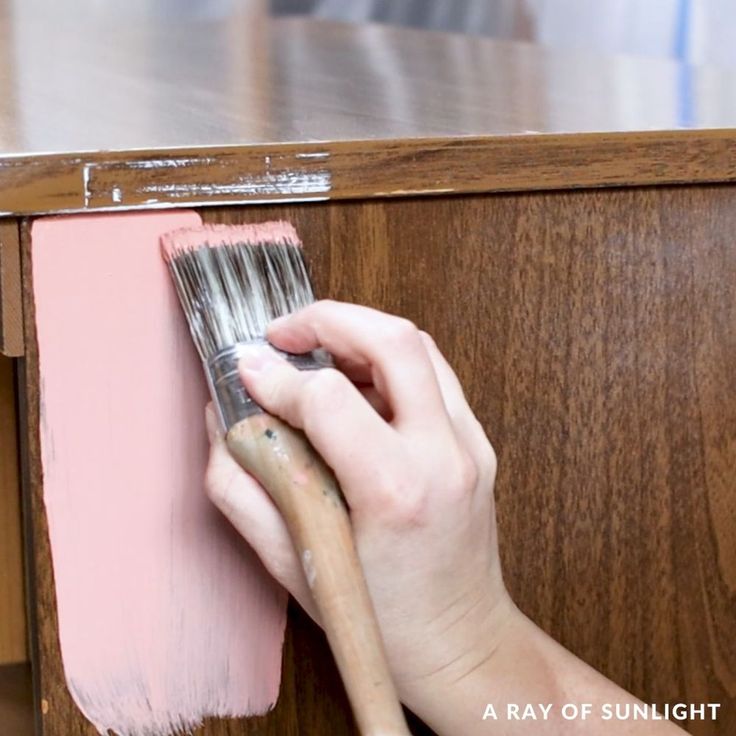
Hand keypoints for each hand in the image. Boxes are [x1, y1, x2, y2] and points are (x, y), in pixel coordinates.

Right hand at [204, 300, 512, 705]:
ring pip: (420, 346)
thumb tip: (222, 420)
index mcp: (397, 492)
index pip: (329, 398)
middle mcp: (445, 455)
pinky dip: (388, 358)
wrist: (462, 643)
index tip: (247, 373)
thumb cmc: (380, 620)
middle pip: (395, 340)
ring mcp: (471, 445)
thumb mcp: (291, 565)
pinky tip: (353, 381)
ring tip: (313, 353)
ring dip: (360, 332)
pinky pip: (433, 373)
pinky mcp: (477, 442)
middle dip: (329, 318)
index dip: (277, 377)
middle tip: (283, 333)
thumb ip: (241, 489)